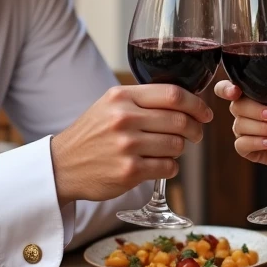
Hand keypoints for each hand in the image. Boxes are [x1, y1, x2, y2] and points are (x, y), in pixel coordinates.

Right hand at [51, 84, 212, 203]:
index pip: (173, 95)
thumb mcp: (110, 105)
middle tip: (195, 135)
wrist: (62, 166)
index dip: (196, 104)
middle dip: (195, 129)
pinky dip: (170, 168)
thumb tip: (187, 102)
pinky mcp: (129, 171)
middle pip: (180, 120)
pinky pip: (168, 167)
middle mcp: (124, 118)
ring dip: (180, 150)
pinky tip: (159, 165)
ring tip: (168, 150)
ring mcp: (126, 145)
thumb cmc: (92, 134)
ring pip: (177, 145)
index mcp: (122, 97)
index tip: (205, 113)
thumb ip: (142, 100)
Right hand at [213, 80, 266, 166]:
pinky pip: (242, 144)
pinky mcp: (244, 147)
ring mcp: (242, 129)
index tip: (235, 92)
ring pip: (240, 125)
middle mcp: (243, 111)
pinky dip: (257, 143)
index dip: (226, 89)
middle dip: (256, 111)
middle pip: (236, 107)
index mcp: (252, 95)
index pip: (228, 88)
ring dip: (262, 128)